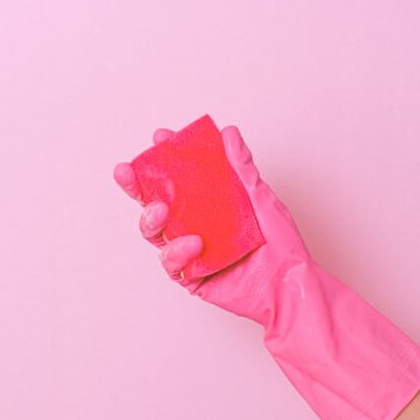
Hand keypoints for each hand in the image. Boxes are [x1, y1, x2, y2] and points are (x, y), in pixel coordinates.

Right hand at [113, 124, 311, 328]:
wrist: (293, 286)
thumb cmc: (282, 244)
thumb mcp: (262, 199)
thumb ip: (242, 169)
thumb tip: (228, 134)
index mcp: (210, 204)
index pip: (180, 178)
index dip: (165, 159)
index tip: (159, 138)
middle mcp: (196, 225)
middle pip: (156, 204)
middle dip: (137, 187)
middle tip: (127, 172)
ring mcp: (192, 252)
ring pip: (157, 234)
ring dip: (152, 219)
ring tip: (160, 210)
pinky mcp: (193, 277)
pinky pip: (173, 264)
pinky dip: (177, 252)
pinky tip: (192, 243)